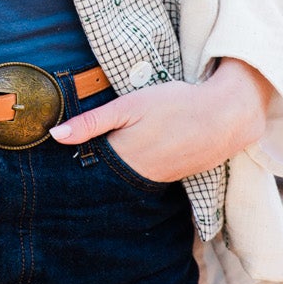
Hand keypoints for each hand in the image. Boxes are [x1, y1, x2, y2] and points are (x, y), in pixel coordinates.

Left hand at [49, 57, 273, 178]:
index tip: (62, 160)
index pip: (88, 169)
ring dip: (118, 170)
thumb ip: (92, 122)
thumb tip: (54, 135)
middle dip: (95, 171)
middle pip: (107, 178)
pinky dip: (140, 169)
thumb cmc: (176, 104)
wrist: (227, 115)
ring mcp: (159, 179)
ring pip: (127, 179)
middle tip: (88, 156)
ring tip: (116, 152)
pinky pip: (148, 178)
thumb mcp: (129, 105)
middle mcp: (139, 176)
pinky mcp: (175, 177)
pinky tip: (142, 153)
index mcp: (123, 158)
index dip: (75, 165)